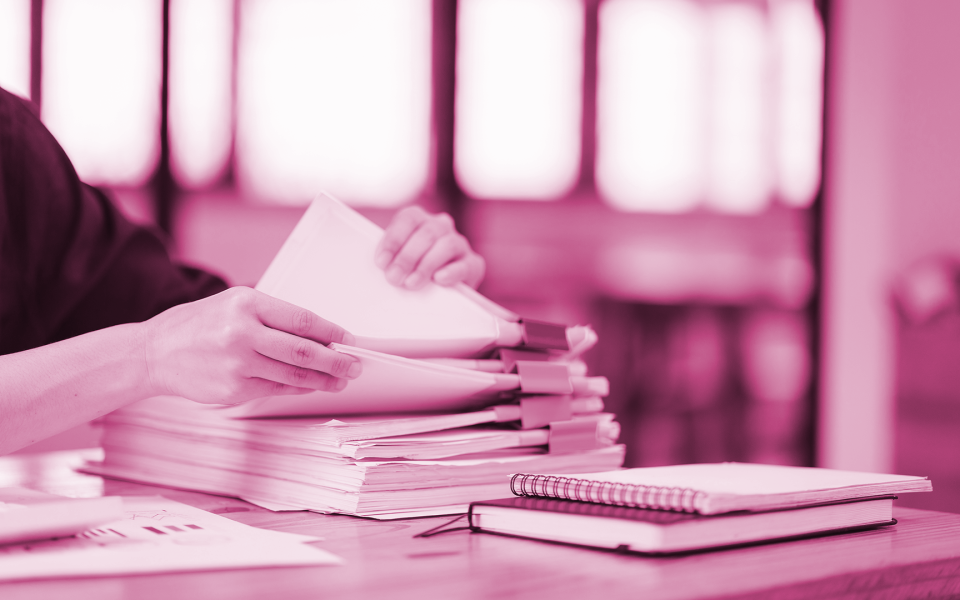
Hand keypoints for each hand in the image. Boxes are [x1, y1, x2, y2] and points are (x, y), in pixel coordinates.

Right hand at [141, 287, 360, 403]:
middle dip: (337, 361)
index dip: (333, 332)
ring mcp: (238, 364)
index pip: (303, 320)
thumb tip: (320, 334)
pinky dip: (299, 389)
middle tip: (355, 365)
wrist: (155, 353)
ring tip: (340, 379)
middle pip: (304, 352)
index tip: (350, 340)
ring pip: (295, 376)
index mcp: (247, 304)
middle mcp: (242, 333)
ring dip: (324, 380)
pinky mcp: (234, 389)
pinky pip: (277, 390)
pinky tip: (312, 386)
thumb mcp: (233, 303)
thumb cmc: (199, 325)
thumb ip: (274, 316)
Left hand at [374, 206, 484, 289]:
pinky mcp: (473, 264)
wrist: (441, 291)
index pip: (409, 219)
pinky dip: (451, 272)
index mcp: (420, 220)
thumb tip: (383, 267)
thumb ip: (392, 258)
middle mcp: (441, 226)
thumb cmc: (412, 271)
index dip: (394, 239)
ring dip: (426, 265)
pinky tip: (439, 279)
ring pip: (447, 245)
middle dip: (407, 257)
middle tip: (394, 277)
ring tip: (411, 283)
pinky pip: (465, 265)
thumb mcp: (398, 260)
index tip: (382, 262)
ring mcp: (459, 244)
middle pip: (427, 233)